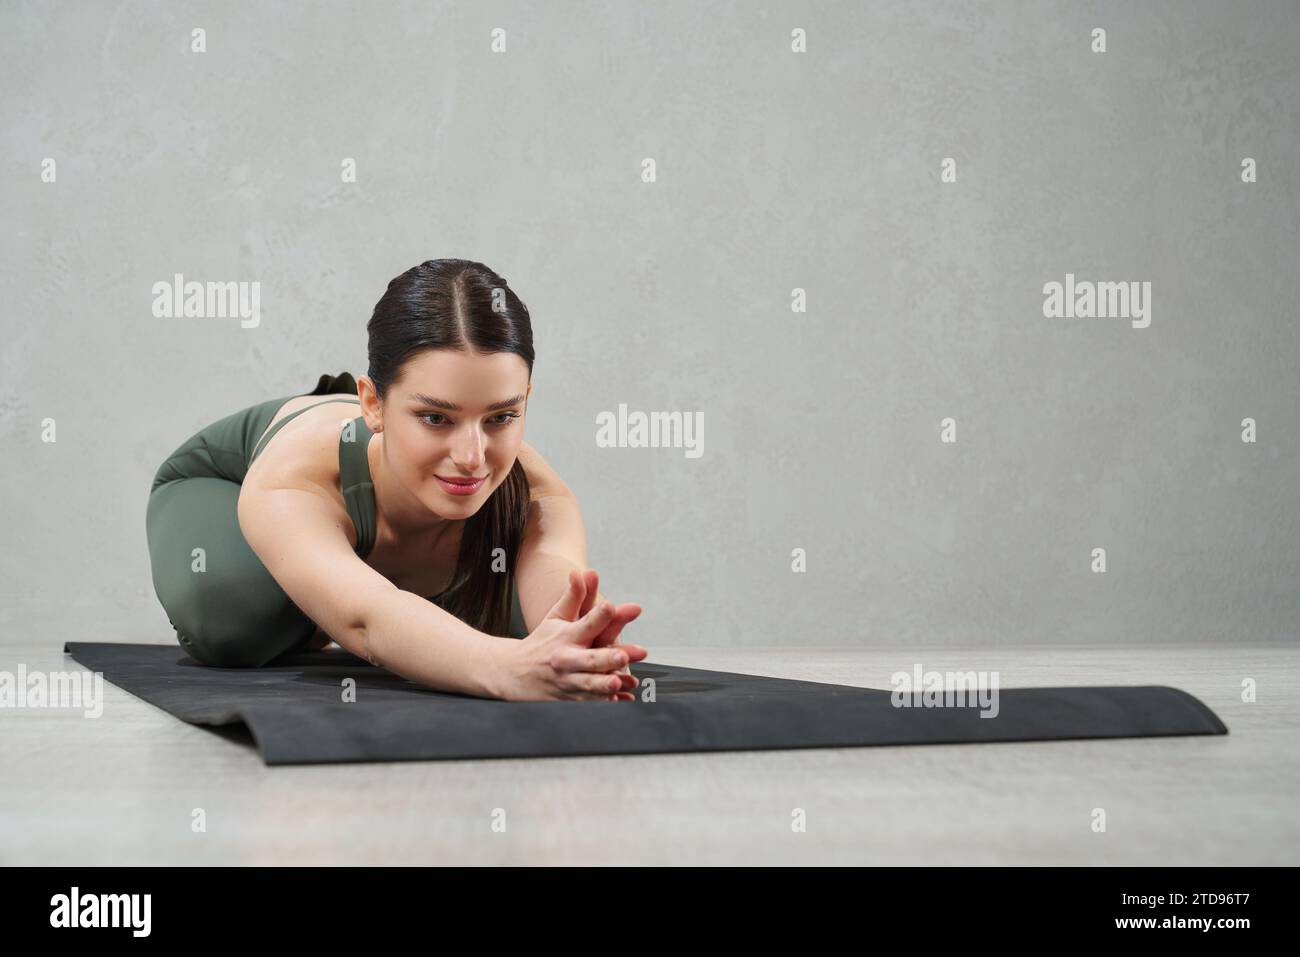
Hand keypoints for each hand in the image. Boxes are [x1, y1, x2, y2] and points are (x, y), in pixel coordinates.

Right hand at [499, 568, 645, 700]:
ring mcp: (567, 682)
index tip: (611, 605)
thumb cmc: (541, 643)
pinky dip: (603, 704)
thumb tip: (582, 571)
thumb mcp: (555, 617)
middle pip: (589, 659)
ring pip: (589, 686)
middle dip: (607, 657)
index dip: (598, 615)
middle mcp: (567, 659)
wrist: (512, 673)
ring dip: (605, 685)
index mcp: (566, 636)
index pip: (585, 623)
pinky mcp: (567, 701)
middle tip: (625, 653)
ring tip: (619, 681)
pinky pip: (587, 704)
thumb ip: (574, 596)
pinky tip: (619, 701)